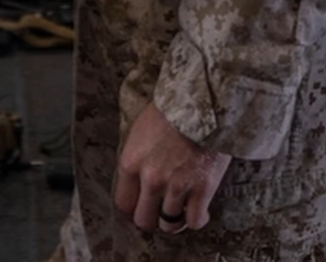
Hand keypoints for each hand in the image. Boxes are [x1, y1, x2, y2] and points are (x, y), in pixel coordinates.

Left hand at [114, 102, 230, 233]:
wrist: (202, 100)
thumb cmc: (171, 108)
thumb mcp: (141, 130)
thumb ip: (136, 158)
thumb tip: (137, 178)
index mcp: (131, 163)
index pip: (123, 203)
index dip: (133, 207)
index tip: (140, 205)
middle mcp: (151, 179)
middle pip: (144, 220)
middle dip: (151, 218)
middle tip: (160, 210)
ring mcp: (177, 187)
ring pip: (169, 224)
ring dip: (175, 218)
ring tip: (180, 208)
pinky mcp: (202, 190)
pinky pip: (194, 221)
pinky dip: (197, 219)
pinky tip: (199, 210)